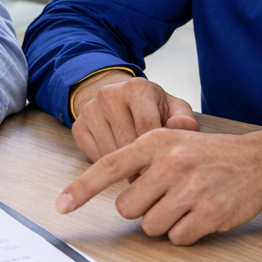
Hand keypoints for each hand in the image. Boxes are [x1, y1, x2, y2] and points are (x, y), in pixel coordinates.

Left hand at [54, 126, 261, 244]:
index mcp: (154, 143)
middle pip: (127, 208)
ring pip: (150, 226)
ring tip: (185, 202)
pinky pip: (177, 238)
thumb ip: (138, 161)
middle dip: (141, 208)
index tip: (61, 206)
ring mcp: (191, 188)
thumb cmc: (207, 155)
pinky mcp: (210, 212)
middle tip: (165, 195)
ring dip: (164, 222)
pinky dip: (185, 232)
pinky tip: (200, 213)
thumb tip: (108, 193)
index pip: (107, 167)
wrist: (259, 161)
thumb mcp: (170, 142)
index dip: (82, 189)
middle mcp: (170, 163)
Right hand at [70, 72, 199, 161]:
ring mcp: (90, 110)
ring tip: (137, 167)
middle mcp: (109, 94)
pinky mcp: (78, 126)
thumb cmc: (150, 108)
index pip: (147, 128)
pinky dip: (108, 165)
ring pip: (109, 154)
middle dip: (141, 164)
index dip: (156, 153)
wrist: (117, 98)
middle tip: (152, 174)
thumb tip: (181, 128)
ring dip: (125, 167)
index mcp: (136, 88)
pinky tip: (119, 159)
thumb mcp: (172, 108)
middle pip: (127, 143)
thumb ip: (184, 119)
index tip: (164, 166)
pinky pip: (93, 157)